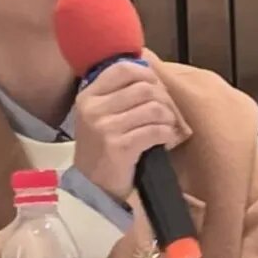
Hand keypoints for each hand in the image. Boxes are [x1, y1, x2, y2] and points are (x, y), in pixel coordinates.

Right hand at [72, 61, 179, 201]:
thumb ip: (118, 93)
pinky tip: (166, 142)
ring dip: (168, 119)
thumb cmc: (102, 149)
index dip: (147, 74)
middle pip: (144, 87)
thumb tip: (151, 70)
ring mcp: (105, 128)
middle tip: (169, 113)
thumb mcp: (100, 116)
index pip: (123, 69)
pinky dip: (168, 135)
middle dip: (164, 99)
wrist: (93, 188)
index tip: (156, 87)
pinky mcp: (119, 147)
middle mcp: (94, 109)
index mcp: (88, 96)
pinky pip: (155, 131)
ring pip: (153, 108)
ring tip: (168, 128)